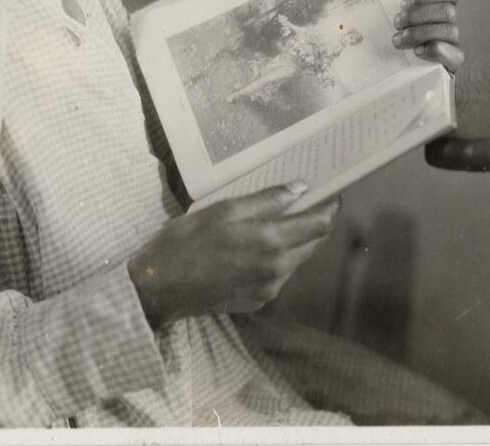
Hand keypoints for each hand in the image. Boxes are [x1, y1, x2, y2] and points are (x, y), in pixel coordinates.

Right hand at [128, 183, 339, 328]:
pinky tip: (258, 249)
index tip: (330, 194)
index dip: (329, 208)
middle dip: (315, 224)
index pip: (320, 225)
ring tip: (278, 224)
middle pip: (314, 244)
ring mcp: (269, 288)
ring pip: (297, 261)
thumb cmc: (187, 241)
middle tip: (305, 205)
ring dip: (296, 243)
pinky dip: (279, 260)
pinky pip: (279, 276)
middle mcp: (278, 269)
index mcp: (271, 241)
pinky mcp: (257, 300)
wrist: (159, 287)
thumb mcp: (224, 210)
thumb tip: (300, 188)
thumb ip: (266, 201)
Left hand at [392, 0, 464, 73]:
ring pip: (450, 30)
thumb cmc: (401, 26)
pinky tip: (418, 51)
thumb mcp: (407, 0)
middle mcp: (451, 22)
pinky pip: (456, 55)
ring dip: (420, 33)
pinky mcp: (452, 63)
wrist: (392, 62)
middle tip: (397, 23)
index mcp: (443, 5)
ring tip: (399, 39)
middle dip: (417, 15)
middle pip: (447, 10)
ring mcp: (454, 43)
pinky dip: (436, 50)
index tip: (405, 3)